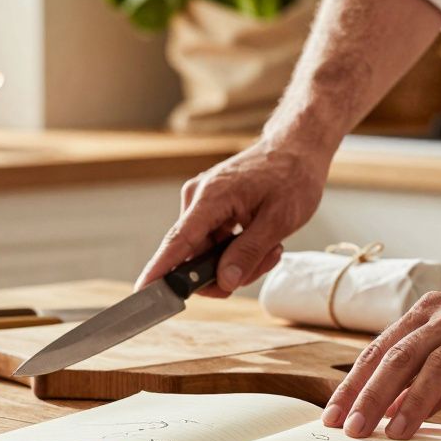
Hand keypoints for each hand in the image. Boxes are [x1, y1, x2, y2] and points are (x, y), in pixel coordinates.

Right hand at [136, 140, 329, 296]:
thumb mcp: (279, 220)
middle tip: (267, 259)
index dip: (160, 270)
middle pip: (195, 256)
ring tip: (272, 247)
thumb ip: (248, 252)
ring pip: (208, 254)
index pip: (178, 241)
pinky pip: (215, 243)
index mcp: (211, 197)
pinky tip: (263, 241)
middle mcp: (198, 198)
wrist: (296, 148)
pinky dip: (238, 249)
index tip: (144, 292)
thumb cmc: (291, 177)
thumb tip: (224, 282)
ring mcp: (202, 203)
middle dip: (229, 270)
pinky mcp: (210, 208)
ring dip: (239, 260)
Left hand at [321, 263, 440, 438]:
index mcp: (429, 313)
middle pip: (402, 357)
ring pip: (440, 365)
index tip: (333, 416)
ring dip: (414, 403)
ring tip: (396, 435)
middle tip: (354, 429)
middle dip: (372, 395)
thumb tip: (391, 412)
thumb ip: (429, 376)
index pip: (380, 350)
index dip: (354, 384)